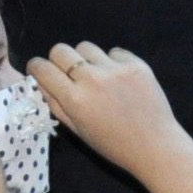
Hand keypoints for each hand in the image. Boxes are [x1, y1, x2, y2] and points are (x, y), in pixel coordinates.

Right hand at [30, 42, 192, 175]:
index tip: (41, 71)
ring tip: (97, 76)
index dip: (37, 68)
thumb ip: (56, 103)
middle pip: (61, 50)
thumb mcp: (76, 129)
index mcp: (74, 98)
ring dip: (86, 59)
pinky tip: (120, 79)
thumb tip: (41, 81)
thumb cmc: (112, 144)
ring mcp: (116, 69)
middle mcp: (92, 79)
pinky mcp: (137, 65)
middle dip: (59, 60)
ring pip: (86, 47)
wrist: (155, 146)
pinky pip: (114, 52)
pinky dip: (112, 61)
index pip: (42, 68)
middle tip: (69, 73)